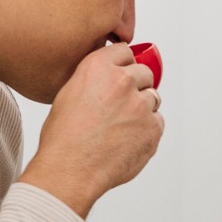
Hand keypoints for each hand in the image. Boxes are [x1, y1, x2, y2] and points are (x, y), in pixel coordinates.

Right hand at [18, 42, 163, 216]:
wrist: (71, 169)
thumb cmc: (64, 138)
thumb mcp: (69, 94)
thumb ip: (93, 79)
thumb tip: (107, 79)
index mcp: (98, 68)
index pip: (124, 51)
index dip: (123, 64)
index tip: (121, 73)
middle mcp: (122, 81)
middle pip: (144, 73)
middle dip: (136, 86)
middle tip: (120, 105)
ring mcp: (141, 105)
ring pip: (153, 98)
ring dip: (142, 109)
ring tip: (121, 127)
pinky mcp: (153, 128)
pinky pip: (157, 122)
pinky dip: (147, 130)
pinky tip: (127, 140)